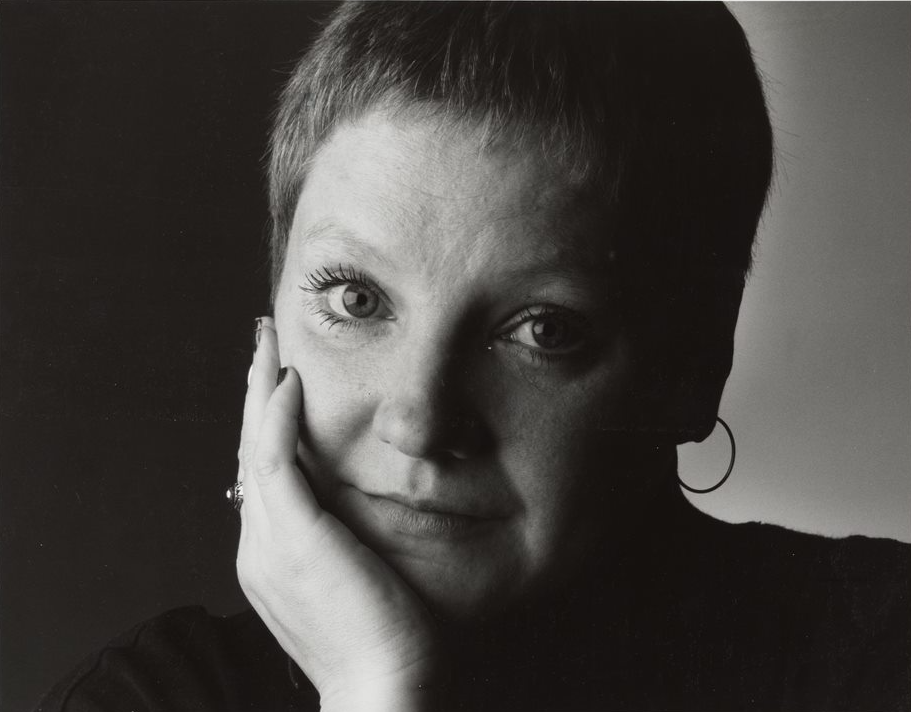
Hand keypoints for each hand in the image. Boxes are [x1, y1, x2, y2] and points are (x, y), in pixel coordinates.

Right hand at [235, 318, 442, 711]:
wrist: (385, 688)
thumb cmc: (388, 640)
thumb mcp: (359, 579)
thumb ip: (344, 539)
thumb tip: (356, 503)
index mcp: (272, 556)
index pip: (262, 474)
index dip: (264, 425)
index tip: (276, 387)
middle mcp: (258, 545)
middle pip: (247, 451)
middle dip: (253, 395)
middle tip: (261, 346)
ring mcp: (268, 541)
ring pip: (252, 446)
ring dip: (259, 389)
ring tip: (268, 344)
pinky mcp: (292, 537)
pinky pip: (273, 461)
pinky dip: (276, 417)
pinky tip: (286, 381)